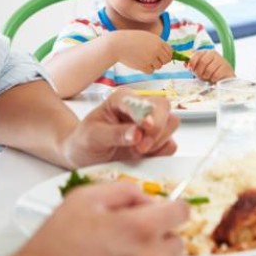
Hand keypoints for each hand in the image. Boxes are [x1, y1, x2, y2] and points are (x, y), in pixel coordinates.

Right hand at [4, 181, 187, 255]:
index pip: (180, 212)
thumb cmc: (51, 255)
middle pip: (175, 243)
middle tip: (126, 246)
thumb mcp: (81, 201)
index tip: (160, 215)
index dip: (167, 210)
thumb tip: (146, 199)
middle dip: (156, 240)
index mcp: (141, 229)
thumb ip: (124, 192)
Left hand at [62, 88, 178, 166]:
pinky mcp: (156, 141)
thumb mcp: (92, 136)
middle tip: (140, 147)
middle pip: (164, 107)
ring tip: (137, 151)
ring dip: (159, 140)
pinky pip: (171, 144)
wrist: (83, 157)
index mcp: (122, 99)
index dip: (148, 113)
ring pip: (172, 123)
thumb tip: (137, 134)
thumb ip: (114, 133)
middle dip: (157, 128)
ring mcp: (150, 124)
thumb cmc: (84, 141)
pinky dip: (160, 152)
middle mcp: (140, 107)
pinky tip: (142, 156)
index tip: (144, 127)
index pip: (144, 100)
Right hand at [109, 31, 171, 74]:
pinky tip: (139, 63)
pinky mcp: (144, 65)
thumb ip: (156, 44)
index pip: (170, 51)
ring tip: (143, 60)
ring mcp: (150, 58)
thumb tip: (168, 56)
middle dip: (162, 61)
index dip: (166, 55)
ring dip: (152, 65)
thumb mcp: (146, 38)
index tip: (161, 57)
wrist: (117, 44)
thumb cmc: (131, 40)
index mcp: (158, 41)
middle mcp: (156, 49)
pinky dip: (146, 69)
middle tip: (154, 60)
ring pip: (158, 66)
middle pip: (167, 60)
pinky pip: (150, 71)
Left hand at [185, 50, 233, 82]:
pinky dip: (213, 79)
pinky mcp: (226, 68)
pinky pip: (216, 75)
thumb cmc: (210, 71)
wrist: (225, 76)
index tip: (191, 69)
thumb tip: (185, 64)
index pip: (197, 55)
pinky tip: (214, 78)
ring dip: (206, 76)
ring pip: (209, 70)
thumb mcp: (200, 67)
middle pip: (203, 62)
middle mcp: (214, 54)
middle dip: (199, 71)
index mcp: (206, 52)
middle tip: (200, 75)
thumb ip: (193, 64)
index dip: (192, 63)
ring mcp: (221, 60)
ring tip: (207, 77)